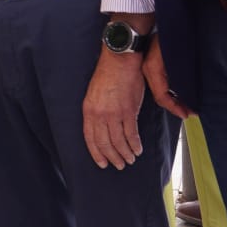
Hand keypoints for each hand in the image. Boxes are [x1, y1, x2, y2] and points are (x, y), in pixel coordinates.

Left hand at [83, 48, 147, 169]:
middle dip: (112, 157)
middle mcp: (99, 115)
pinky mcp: (128, 111)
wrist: (119, 61)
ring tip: (130, 159)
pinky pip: (131, 134)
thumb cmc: (107, 75)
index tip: (102, 163)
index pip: (90, 139)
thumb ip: (95, 112)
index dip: (96, 153)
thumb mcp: (93, 95)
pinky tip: (138, 149)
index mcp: (88, 111)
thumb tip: (101, 128)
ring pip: (119, 141)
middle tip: (119, 165)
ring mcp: (114, 114)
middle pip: (105, 143)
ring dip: (125, 153)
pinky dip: (135, 144)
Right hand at [142, 39, 190, 119]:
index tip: (188, 114)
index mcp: (153, 70)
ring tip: (187, 104)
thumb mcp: (176, 56)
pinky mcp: (154, 63)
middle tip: (190, 111)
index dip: (176, 108)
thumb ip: (180, 76)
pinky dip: (171, 89)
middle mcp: (149, 70)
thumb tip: (187, 94)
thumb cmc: (171, 34)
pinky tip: (180, 90)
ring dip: (174, 98)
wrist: (162, 18)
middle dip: (175, 105)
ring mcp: (150, 66)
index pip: (162, 97)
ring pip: (161, 88)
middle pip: (160, 95)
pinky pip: (161, 81)